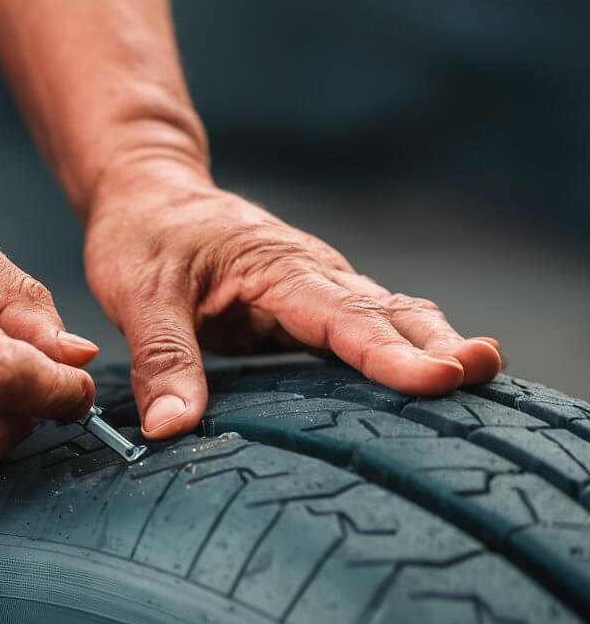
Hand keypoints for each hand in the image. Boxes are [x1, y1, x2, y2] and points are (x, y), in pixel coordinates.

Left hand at [84, 170, 501, 439]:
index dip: (392, 351)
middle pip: (390, 312)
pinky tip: (421, 392)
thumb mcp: (138, 295)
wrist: (149, 195)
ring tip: (478, 392)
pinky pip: (362, 334)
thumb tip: (171, 429)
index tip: (440, 378)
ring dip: (431, 351)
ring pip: (389, 319)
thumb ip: (161, 359)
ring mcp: (312, 293)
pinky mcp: (304, 313)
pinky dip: (398, 357)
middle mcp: (309, 276)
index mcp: (276, 267)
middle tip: (484, 380)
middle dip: (439, 347)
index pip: (345, 313)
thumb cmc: (143, 236)